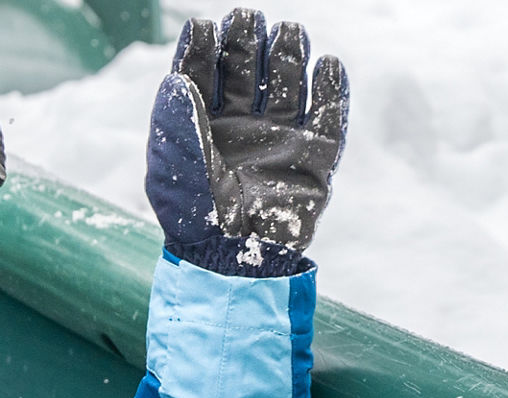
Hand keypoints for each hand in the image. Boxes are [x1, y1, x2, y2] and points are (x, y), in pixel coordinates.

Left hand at [145, 8, 348, 277]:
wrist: (238, 263)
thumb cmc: (198, 220)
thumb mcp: (176, 168)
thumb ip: (176, 121)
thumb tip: (177, 77)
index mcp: (202, 126)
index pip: (202, 75)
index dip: (204, 49)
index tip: (206, 26)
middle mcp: (241, 128)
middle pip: (246, 71)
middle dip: (247, 42)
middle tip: (250, 17)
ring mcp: (280, 140)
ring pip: (287, 85)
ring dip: (288, 56)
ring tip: (289, 32)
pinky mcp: (315, 157)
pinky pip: (329, 117)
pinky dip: (331, 90)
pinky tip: (328, 64)